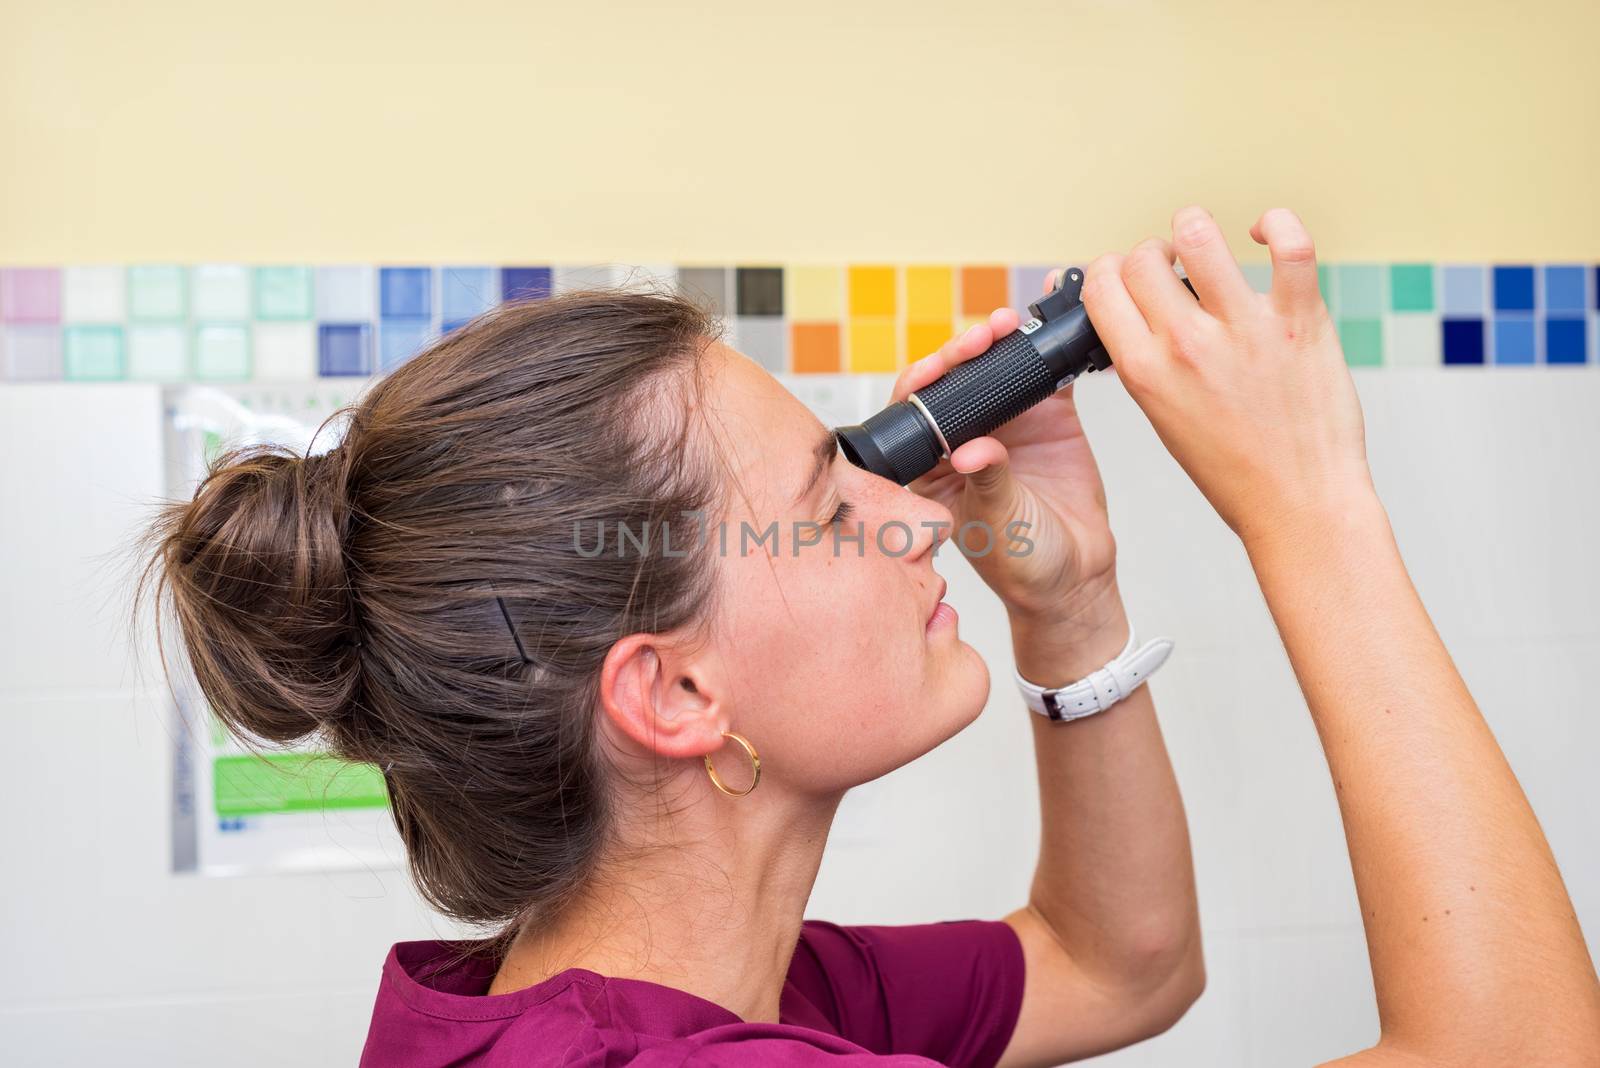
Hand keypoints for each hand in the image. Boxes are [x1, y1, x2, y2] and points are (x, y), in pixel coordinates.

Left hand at [889, 299, 1122, 650]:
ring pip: (994, 369)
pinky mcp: (1048, 417)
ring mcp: (1007, 424)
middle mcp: (964, 437)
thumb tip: (971, 449)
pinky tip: (1050, 320)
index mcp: (933, 466)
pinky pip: (1044, 373)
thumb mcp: (998, 525)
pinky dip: (1047, 345)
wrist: (1076, 576)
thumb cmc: (1022, 563)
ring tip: (1008, 324)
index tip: (936, 367)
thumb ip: (987, 481)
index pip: (915, 413)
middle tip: (982, 338)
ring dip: (998, 341)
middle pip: (953, 381)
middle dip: (961, 353)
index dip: (921, 383)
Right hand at [1082, 206, 1376, 550]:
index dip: (1108, 271)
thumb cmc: (1234, 469)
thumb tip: (1143, 312)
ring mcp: (1244, 329)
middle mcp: (1187, 344)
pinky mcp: (1299, 320)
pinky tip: (1265, 233)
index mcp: (1144, 370)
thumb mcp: (1163, 416)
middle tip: (1172, 270)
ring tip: (1207, 245)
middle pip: (1142, 256)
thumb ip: (1147, 361)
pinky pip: (1289, 246)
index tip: (1126, 278)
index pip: (1101, 287)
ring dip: (1195, 228)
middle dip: (1151, 253)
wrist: (1297, 503)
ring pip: (1198, 235)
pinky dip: (1276, 225)